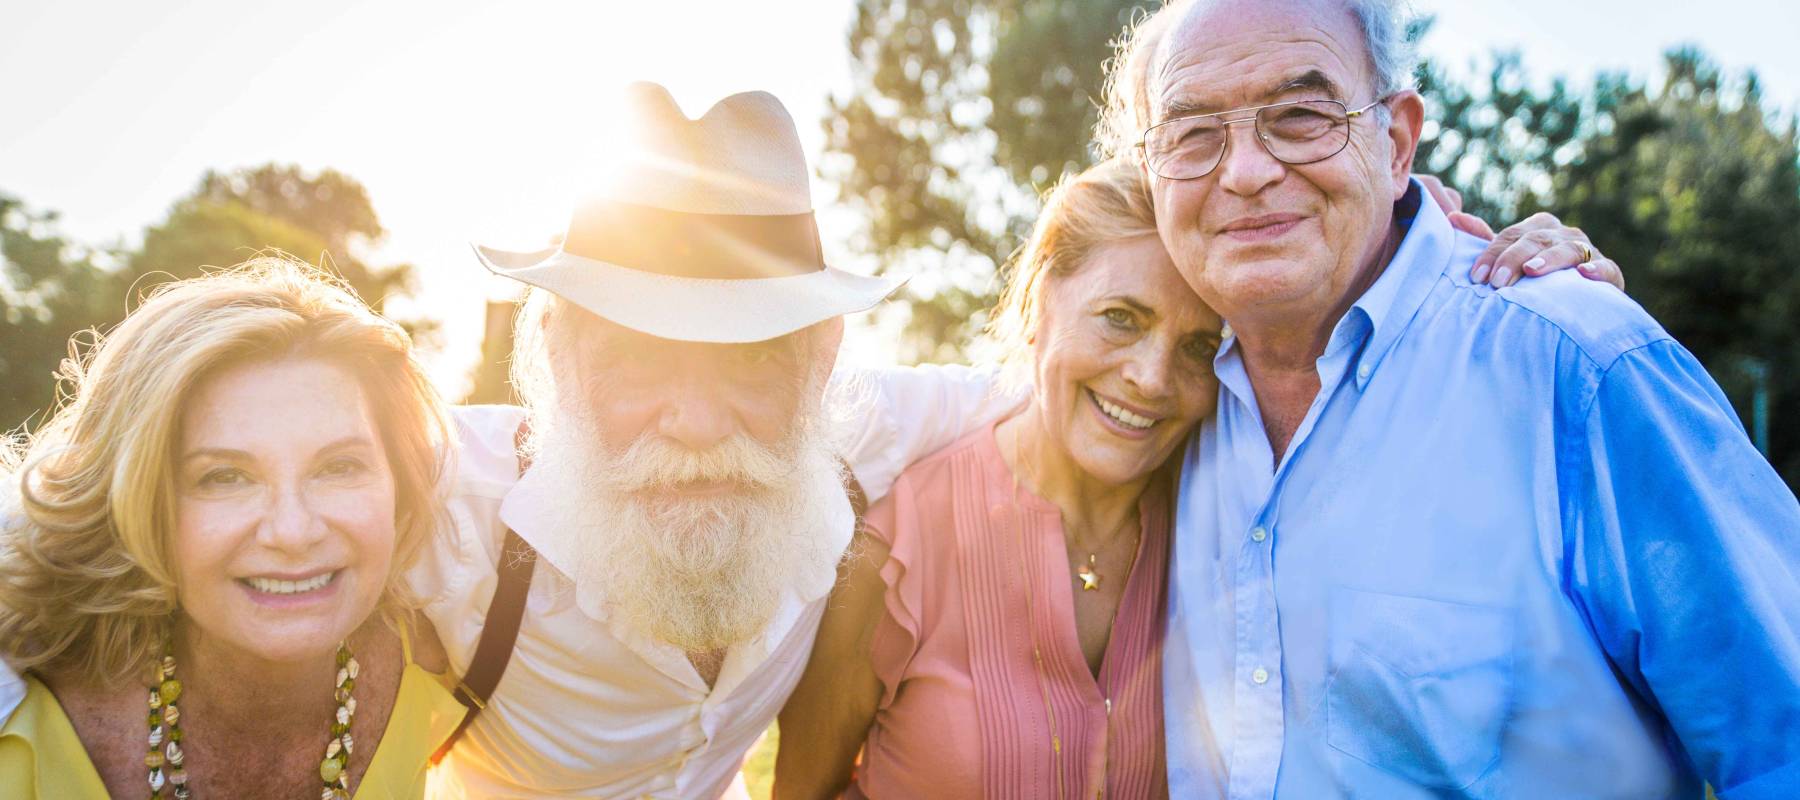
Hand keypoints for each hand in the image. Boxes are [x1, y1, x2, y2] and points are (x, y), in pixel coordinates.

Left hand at [1413, 175, 1625, 291]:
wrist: (1580, 305)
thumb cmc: (1536, 281)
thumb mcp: (1510, 261)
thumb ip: (1486, 242)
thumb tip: (1452, 217)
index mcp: (1538, 229)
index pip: (1510, 235)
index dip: (1492, 254)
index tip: (1476, 277)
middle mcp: (1563, 235)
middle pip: (1535, 239)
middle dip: (1513, 258)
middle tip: (1496, 282)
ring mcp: (1588, 252)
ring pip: (1568, 248)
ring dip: (1549, 259)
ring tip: (1532, 270)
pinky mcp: (1610, 273)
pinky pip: (1607, 268)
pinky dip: (1596, 270)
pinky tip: (1584, 275)